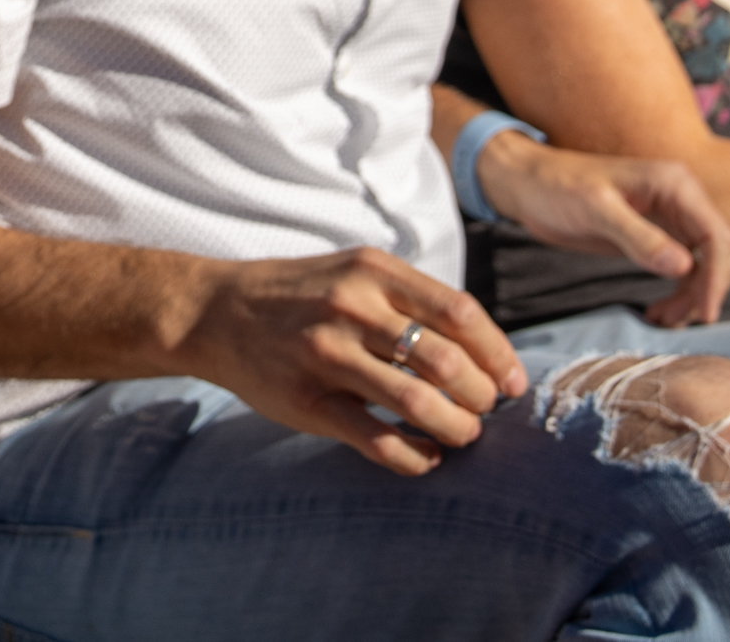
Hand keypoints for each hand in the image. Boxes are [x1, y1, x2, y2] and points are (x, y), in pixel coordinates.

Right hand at [182, 247, 523, 475]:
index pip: (459, 312)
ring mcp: (326, 355)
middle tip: (487, 410)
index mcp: (371, 272)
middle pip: (446, 360)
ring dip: (456, 428)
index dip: (498, 352)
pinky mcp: (306, 400)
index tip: (514, 382)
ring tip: (464, 435)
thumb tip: (483, 348)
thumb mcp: (353, 273)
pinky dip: (414, 456)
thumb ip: (408, 300)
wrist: (215, 312)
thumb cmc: (298, 295)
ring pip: (417, 402)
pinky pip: (376, 438)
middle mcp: (351, 308)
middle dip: (481, 394)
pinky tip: (426, 458)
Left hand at [476, 134, 729, 328]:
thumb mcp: (595, 210)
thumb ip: (638, 237)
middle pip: (720, 253)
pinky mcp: (657, 236)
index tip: (702, 313)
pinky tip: (659, 312)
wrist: (529, 185)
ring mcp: (671, 218)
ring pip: (707, 265)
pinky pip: (686, 269)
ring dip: (693, 296)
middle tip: (672, 320)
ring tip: (661, 320)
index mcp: (674, 185)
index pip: (716, 236)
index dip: (716, 278)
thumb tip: (684, 267)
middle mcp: (681, 199)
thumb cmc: (557, 188)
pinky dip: (681, 293)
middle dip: (705, 290)